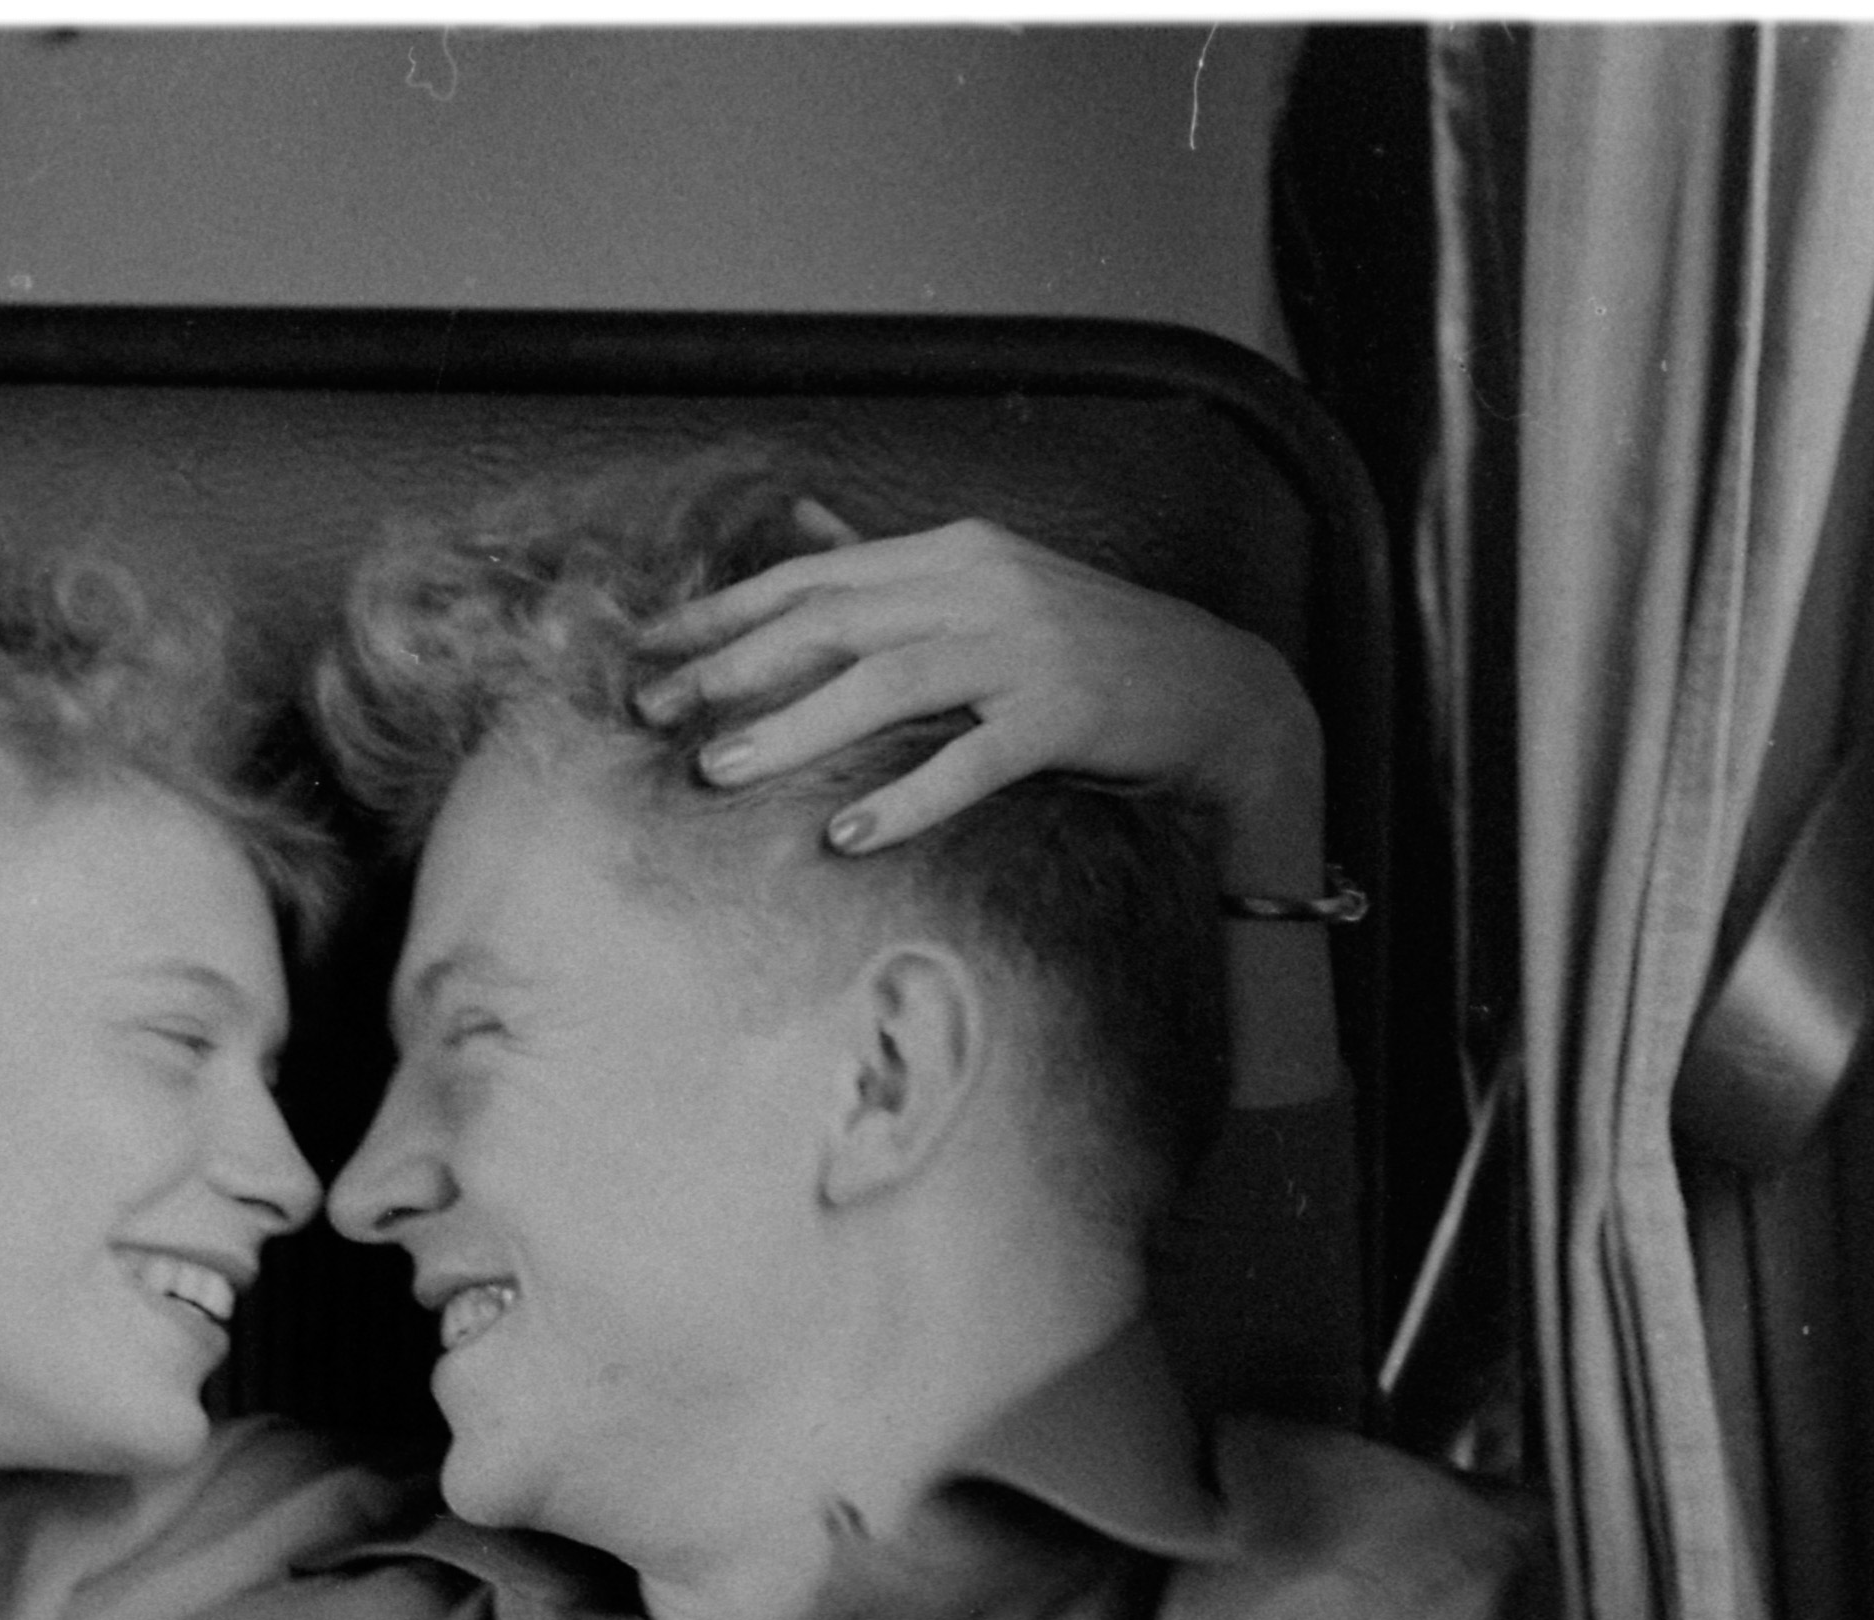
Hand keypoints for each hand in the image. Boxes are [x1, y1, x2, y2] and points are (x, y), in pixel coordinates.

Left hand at [632, 506, 1326, 878]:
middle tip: (657, 715)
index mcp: (954, 552)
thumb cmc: (1095, 659)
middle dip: (732, 669)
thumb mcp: (992, 596)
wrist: (1223, 697)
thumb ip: (897, 576)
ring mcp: (1026, 649)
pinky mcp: (1066, 715)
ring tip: (721, 770)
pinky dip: (907, 796)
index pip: (815, 577)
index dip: (724, 613)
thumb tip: (801, 531)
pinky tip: (850, 834)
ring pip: (886, 682)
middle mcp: (982, 586)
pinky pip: (972, 759)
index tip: (649, 649)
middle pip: (832, 622)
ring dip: (795, 727)